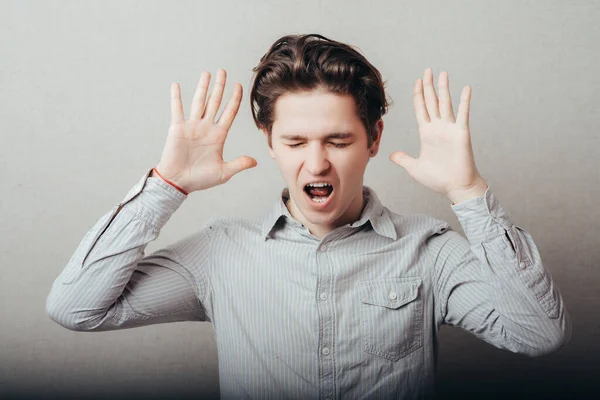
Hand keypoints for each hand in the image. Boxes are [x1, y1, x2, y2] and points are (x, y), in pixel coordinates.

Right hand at [155, 69, 256, 192]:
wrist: (179, 182)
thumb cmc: (200, 179)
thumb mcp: (223, 172)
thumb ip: (238, 164)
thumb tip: (255, 161)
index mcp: (218, 135)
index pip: (229, 113)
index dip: (234, 99)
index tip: (239, 86)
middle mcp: (206, 127)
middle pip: (215, 102)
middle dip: (220, 87)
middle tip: (223, 71)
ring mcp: (192, 126)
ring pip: (198, 102)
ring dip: (202, 87)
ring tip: (206, 73)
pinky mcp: (177, 129)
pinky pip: (177, 110)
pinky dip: (176, 98)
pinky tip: (176, 85)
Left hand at [390, 68, 484, 198]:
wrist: (455, 187)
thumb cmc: (438, 179)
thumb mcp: (414, 168)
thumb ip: (403, 159)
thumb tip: (391, 155)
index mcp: (426, 133)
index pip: (421, 109)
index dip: (418, 95)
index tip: (417, 82)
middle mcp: (437, 128)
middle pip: (432, 102)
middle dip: (428, 86)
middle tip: (427, 71)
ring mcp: (449, 129)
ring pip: (445, 103)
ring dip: (443, 88)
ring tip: (442, 73)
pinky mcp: (461, 133)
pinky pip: (462, 113)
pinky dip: (464, 101)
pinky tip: (465, 88)